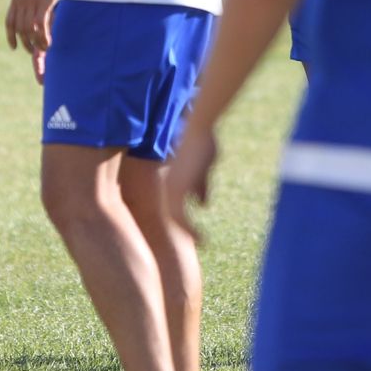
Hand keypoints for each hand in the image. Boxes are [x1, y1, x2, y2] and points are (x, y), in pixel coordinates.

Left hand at [5, 0, 70, 83]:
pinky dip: (43, 38)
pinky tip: (49, 43)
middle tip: (34, 51)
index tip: (14, 47)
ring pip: (29, 30)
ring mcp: (31, 1)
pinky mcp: (43, 2)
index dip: (11, 36)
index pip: (10, 21)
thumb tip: (37, 7)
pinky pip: (40, 26)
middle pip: (19, 28)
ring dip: (36, 43)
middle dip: (25, 43)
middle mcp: (21, 0)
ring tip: (45, 48)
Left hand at [165, 125, 217, 243]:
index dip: (181, 220)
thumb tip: (202, 205)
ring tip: (203, 242)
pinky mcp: (176, 192)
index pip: (169, 205)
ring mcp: (168, 189)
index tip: (193, 232)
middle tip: (197, 241)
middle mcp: (165, 185)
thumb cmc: (200, 141)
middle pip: (168, 215)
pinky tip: (205, 239)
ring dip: (190, 233)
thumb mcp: (202, 168)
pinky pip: (183, 221)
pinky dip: (194, 232)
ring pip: (175, 221)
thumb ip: (199, 185)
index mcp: (169, 178)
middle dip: (183, 229)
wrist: (197, 129)